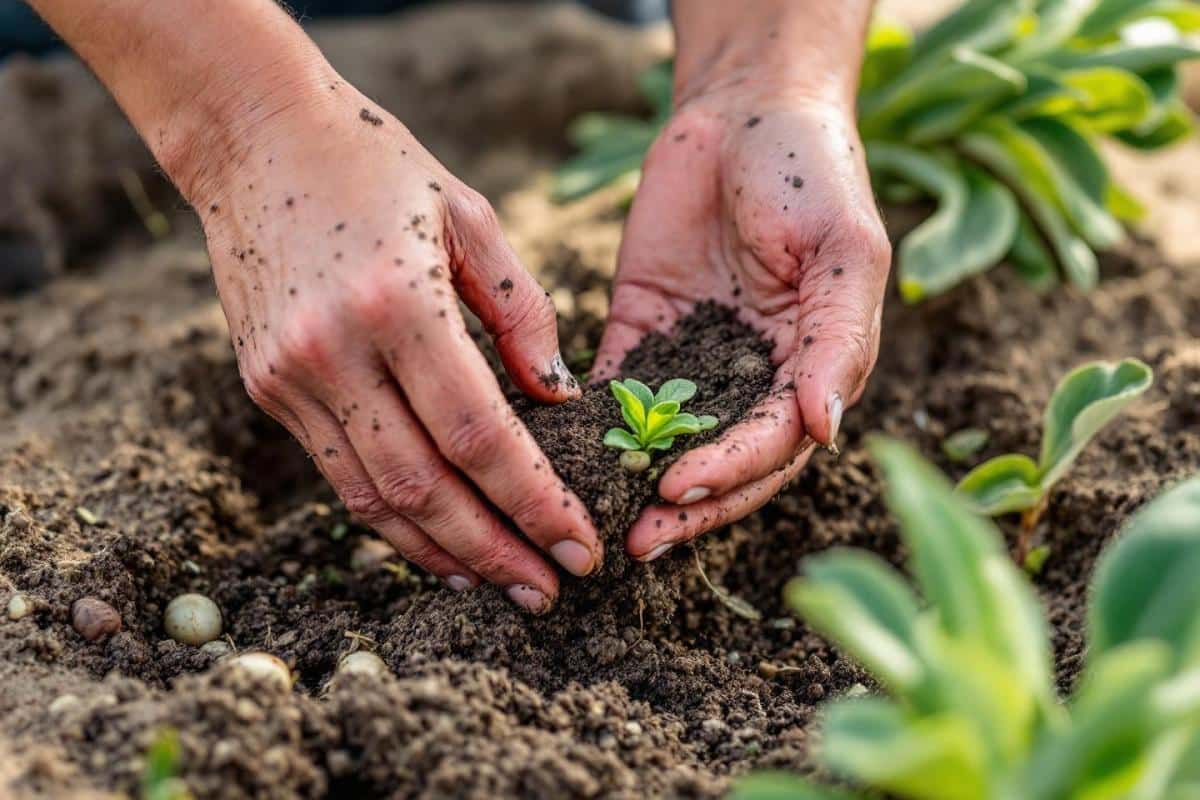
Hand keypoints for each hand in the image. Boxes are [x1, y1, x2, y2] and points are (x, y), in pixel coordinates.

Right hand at [194, 89, 599, 611]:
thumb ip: (522, 312)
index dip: (534, 503)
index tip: (582, 546)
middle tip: (552, 590)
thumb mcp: (470, 215)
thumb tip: (559, 399)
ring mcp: (291, 377)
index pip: (479, 437)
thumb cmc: (379, 164)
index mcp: (399, 304)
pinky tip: (438, 538)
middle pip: (425, 488)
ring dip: (443, 552)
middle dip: (496, 551)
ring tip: (502, 583)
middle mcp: (335, 352)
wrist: (251, 137)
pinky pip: (338, 473)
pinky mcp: (268, 387)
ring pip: (374, 498)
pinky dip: (392, 517)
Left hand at [595, 87, 890, 560]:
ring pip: (667, 440)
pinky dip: (594, 426)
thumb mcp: (845, 251)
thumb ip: (838, 341)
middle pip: (721, 462)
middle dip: (684, 505)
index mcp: (813, 369)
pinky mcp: (643, 332)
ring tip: (596, 517)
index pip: (774, 444)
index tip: (682, 487)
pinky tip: (563, 457)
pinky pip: (618, 390)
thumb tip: (824, 430)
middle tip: (637, 541)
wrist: (745, 107)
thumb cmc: (813, 174)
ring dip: (636, 482)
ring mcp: (696, 358)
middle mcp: (755, 377)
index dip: (732, 472)